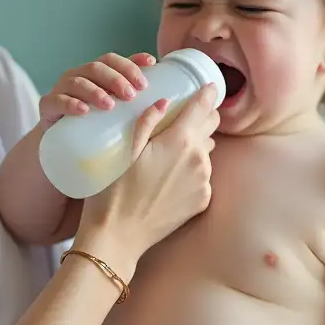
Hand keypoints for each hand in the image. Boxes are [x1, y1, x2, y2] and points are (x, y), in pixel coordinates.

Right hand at [39, 52, 156, 125]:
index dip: (129, 63)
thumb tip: (166, 102)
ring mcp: (61, 90)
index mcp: (95, 75)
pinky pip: (56, 100)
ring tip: (110, 104)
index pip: (112, 59)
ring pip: (77, 81)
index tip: (150, 67)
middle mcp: (78, 77)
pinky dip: (70, 103)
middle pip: (96, 67)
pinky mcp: (47, 107)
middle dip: (116, 78)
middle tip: (131, 95)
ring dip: (95, 91)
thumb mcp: (117, 115)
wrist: (62, 150)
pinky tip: (83, 110)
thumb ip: (134, 106)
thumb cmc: (95, 128)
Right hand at [77, 81, 219, 261]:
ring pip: (206, 151)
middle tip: (180, 119)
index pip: (204, 106)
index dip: (207, 93)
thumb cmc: (113, 190)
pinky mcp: (203, 200)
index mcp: (180, 140)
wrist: (118, 236)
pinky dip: (191, 171)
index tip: (207, 88)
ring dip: (194, 146)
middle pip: (210, 126)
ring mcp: (204, 181)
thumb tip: (164, 101)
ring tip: (169, 153)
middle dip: (200, 118)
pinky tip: (169, 178)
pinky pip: (203, 176)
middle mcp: (199, 159)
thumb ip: (146, 121)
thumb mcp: (124, 150)